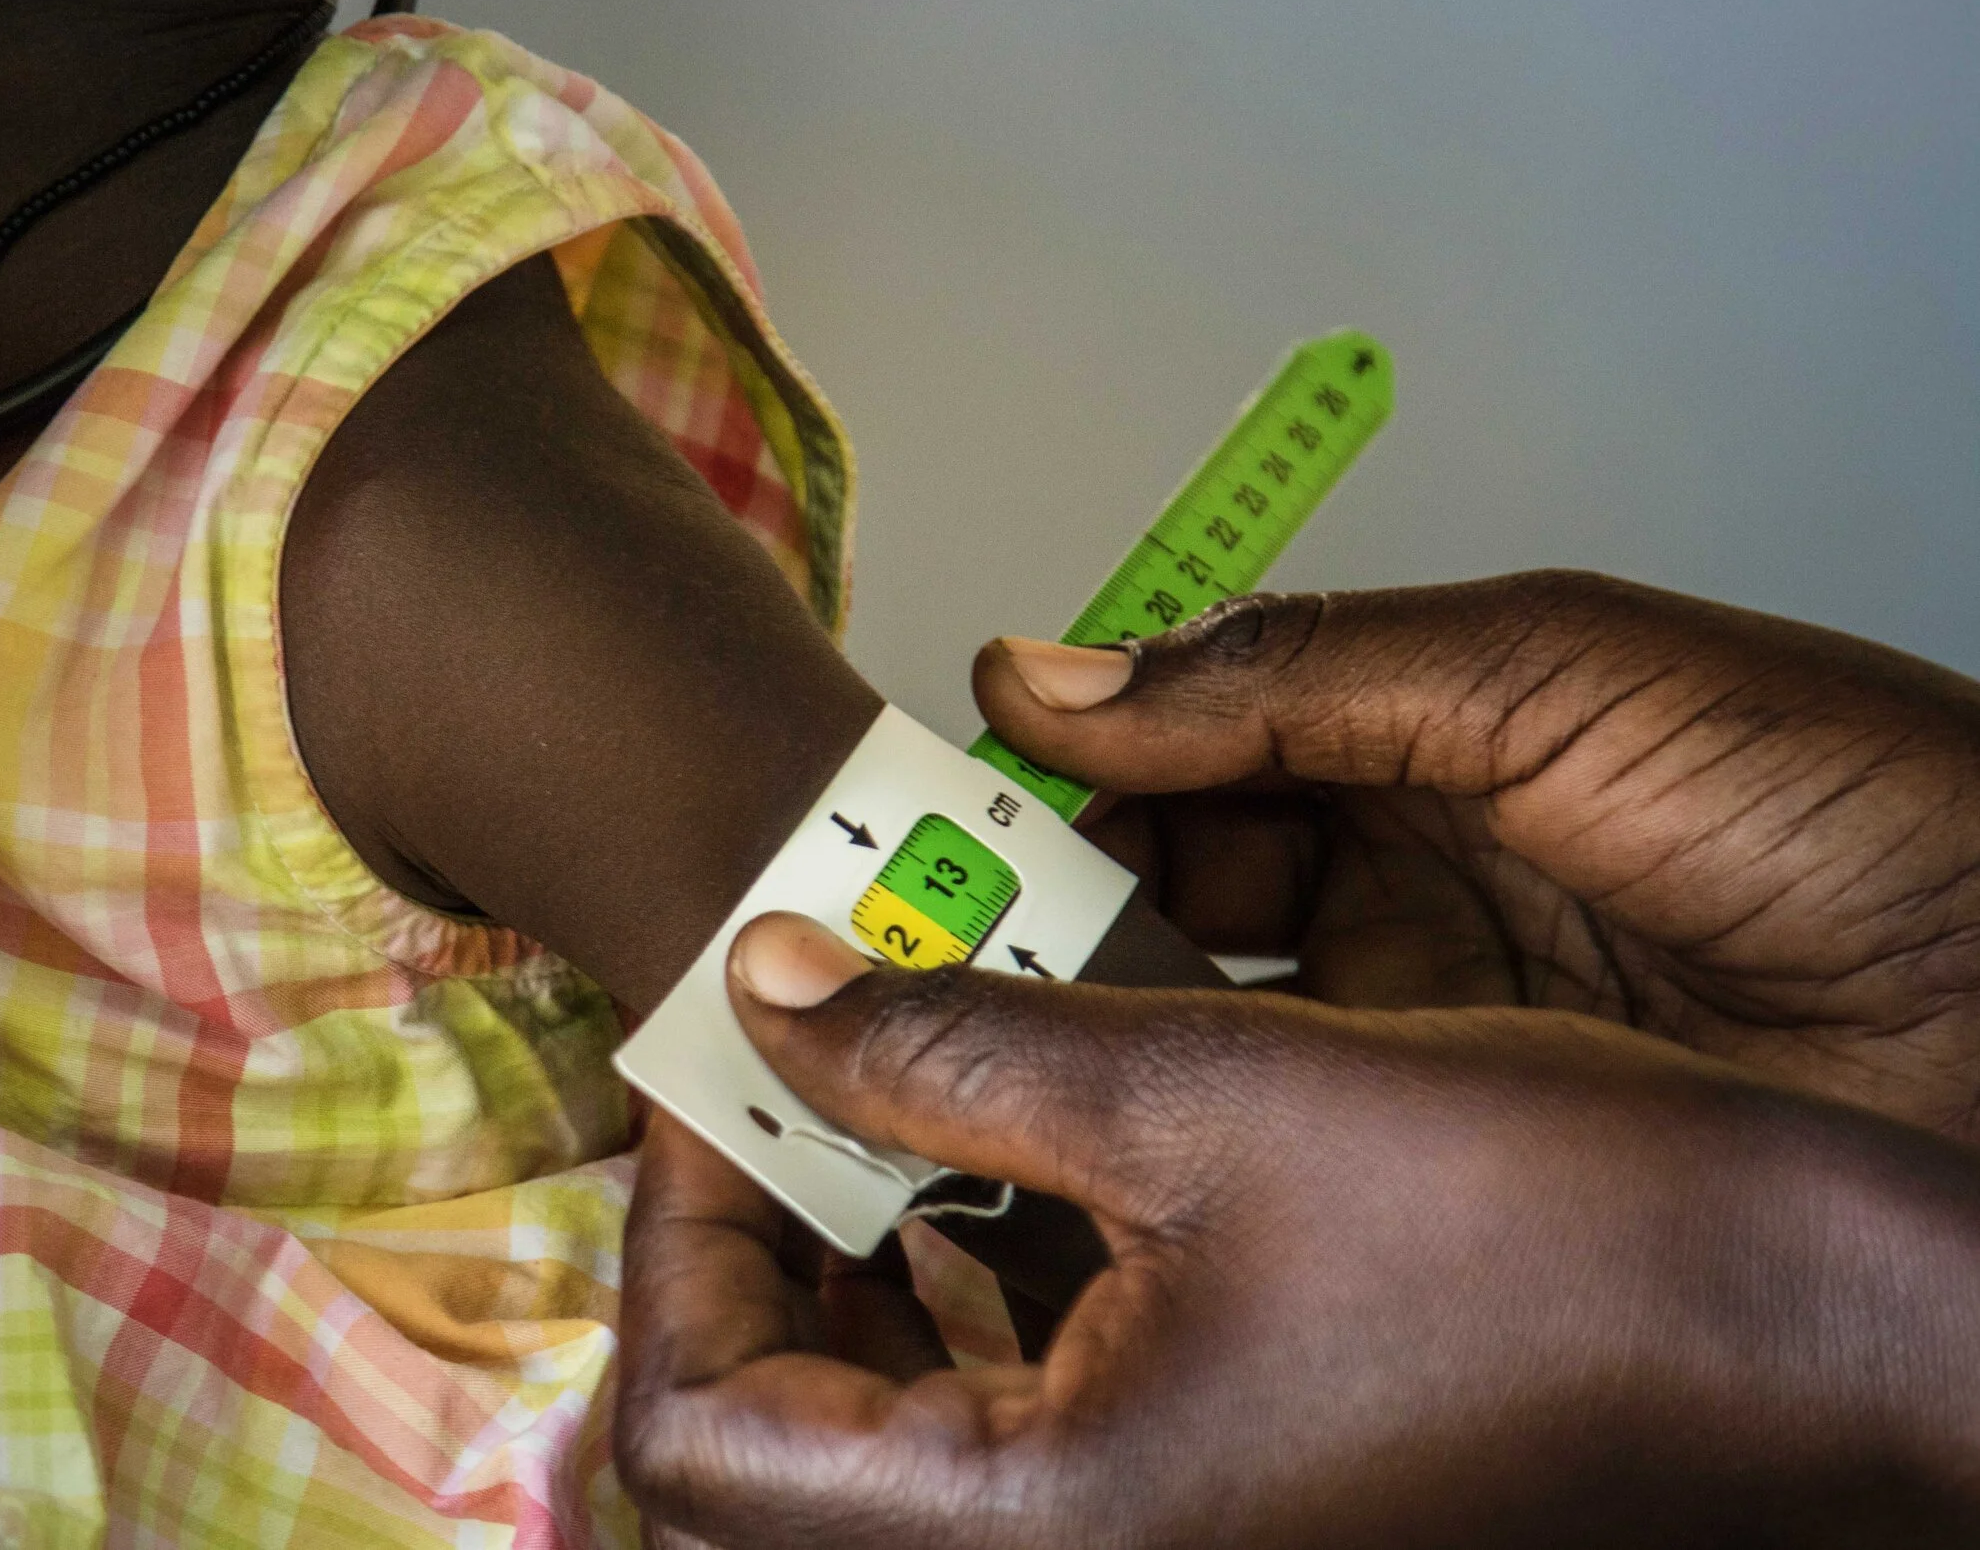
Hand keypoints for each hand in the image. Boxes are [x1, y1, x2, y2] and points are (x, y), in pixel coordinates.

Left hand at [618, 913, 1979, 1549]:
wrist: (1810, 1304)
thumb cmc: (1560, 1229)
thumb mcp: (1203, 1097)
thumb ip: (945, 1047)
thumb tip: (770, 987)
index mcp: (1048, 1532)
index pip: (700, 1436)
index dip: (672, 1235)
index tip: (716, 1068)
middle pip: (778, 1436)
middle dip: (758, 1228)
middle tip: (784, 1058)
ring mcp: (1147, 1533)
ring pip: (893, 1414)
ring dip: (860, 1234)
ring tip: (887, 1066)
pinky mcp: (1205, 1482)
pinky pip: (1011, 1397)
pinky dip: (973, 1261)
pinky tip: (1014, 1125)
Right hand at [979, 571, 1979, 1138]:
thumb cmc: (1859, 812)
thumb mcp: (1555, 676)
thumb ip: (1297, 674)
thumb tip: (1060, 670)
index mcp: (1423, 737)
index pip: (1180, 746)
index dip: (1056, 766)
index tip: (938, 799)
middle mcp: (1405, 883)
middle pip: (1159, 883)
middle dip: (1034, 898)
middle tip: (913, 927)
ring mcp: (1419, 1025)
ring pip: (1193, 1011)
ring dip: (1078, 1010)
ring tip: (962, 1020)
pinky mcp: (1445, 1150)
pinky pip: (1271, 1124)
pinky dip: (1171, 1117)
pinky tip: (1085, 1118)